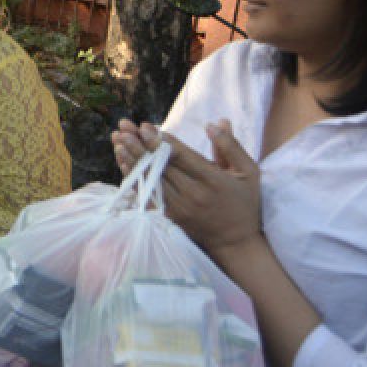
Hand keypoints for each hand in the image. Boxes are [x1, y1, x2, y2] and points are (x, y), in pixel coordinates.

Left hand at [113, 119, 262, 258]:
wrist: (236, 243)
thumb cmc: (244, 203)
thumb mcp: (248, 172)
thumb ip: (231, 146)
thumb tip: (214, 123)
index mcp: (213, 180)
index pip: (182, 157)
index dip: (161, 141)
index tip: (146, 126)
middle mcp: (194, 194)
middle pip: (162, 166)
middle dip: (141, 145)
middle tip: (125, 129)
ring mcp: (180, 208)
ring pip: (151, 179)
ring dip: (133, 159)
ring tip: (119, 141)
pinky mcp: (170, 217)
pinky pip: (148, 195)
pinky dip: (135, 178)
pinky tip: (124, 164)